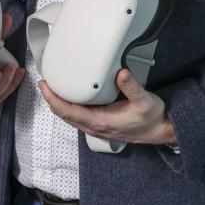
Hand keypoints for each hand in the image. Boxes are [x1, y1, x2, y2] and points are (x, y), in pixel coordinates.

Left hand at [38, 68, 176, 145]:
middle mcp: (95, 127)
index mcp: (100, 122)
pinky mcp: (100, 125)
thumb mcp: (145, 100)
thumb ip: (132, 86)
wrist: (160, 131)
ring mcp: (96, 128)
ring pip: (70, 117)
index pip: (67, 111)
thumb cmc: (152, 118)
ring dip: (59, 103)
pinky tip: (70, 96)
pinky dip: (69, 106)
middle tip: (44, 82)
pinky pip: (78, 117)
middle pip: (64, 114)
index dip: (53, 99)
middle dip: (51, 99)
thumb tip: (120, 73)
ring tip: (53, 87)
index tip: (44, 86)